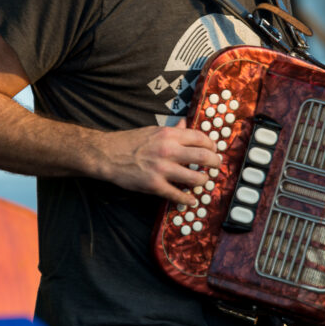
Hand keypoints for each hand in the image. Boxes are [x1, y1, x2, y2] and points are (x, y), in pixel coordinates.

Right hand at [99, 120, 220, 204]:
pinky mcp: (154, 185)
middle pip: (204, 157)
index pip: (201, 138)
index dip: (212, 146)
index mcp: (169, 135)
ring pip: (195, 178)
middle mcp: (169, 150)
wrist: (108, 154)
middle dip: (215, 163)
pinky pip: (177, 195)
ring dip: (203, 181)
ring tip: (203, 181)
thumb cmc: (130, 141)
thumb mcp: (154, 130)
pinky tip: (191, 200)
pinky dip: (187, 199)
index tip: (214, 150)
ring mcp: (162, 169)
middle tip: (216, 166)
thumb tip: (186, 124)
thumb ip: (173, 130)